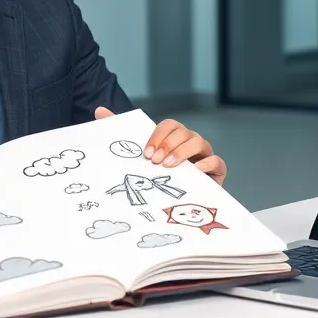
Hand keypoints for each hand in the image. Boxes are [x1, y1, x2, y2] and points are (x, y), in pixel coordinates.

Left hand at [96, 107, 225, 185]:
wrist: (177, 206)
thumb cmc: (158, 179)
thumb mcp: (138, 157)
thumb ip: (120, 132)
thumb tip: (99, 111)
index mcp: (173, 139)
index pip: (170, 125)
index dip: (158, 135)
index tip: (146, 152)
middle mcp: (189, 143)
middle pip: (184, 132)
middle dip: (169, 144)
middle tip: (155, 161)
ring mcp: (204, 156)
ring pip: (199, 142)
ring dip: (183, 152)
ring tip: (169, 166)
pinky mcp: (216, 172)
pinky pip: (217, 162)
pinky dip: (208, 163)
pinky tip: (197, 170)